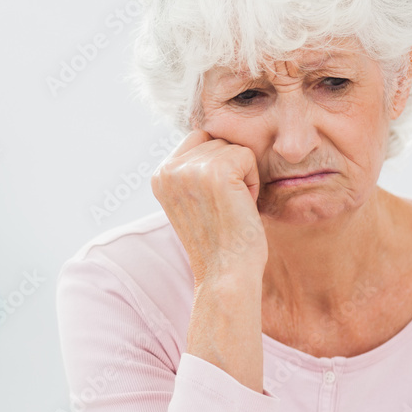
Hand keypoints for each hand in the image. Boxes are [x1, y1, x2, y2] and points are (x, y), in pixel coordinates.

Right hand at [151, 128, 267, 392]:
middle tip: (223, 207)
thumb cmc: (218, 242)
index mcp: (159, 176)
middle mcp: (168, 169)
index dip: (215, 165)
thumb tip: (213, 138)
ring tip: (231, 207)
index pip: (197, 139)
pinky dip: (252, 181)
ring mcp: (190, 169)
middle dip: (229, 169)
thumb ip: (192, 171)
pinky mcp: (216, 171)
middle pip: (215, 140)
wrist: (226, 274)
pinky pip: (247, 156)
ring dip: (241, 175)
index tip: (213, 202)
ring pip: (232, 148)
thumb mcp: (193, 201)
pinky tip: (241, 207)